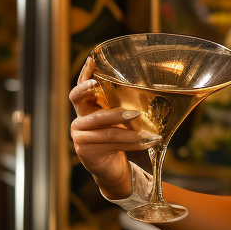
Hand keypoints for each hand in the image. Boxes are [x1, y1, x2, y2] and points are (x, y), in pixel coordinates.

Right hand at [70, 57, 159, 198]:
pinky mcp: (86, 151)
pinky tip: (148, 143)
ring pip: (108, 132)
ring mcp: (79, 137)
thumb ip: (122, 106)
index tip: (93, 62)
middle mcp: (79, 121)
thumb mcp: (120, 120)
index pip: (81, 88)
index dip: (85, 75)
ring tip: (152, 135)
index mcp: (85, 108)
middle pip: (96, 115)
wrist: (113, 167)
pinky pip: (113, 145)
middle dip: (116, 113)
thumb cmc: (119, 138)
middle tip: (136, 113)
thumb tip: (151, 88)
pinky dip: (133, 144)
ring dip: (132, 134)